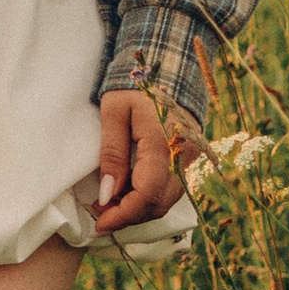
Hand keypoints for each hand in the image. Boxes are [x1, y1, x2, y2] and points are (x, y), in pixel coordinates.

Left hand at [91, 89, 182, 234]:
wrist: (168, 65)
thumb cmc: (134, 84)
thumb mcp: (114, 112)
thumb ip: (112, 153)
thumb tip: (107, 194)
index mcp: (163, 144)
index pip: (146, 195)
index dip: (122, 215)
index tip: (99, 224)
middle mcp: (182, 156)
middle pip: (158, 204)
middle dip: (128, 217)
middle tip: (99, 217)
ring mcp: (189, 158)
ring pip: (166, 200)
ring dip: (138, 210)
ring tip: (109, 207)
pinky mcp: (188, 158)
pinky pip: (170, 189)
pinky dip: (148, 199)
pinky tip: (126, 194)